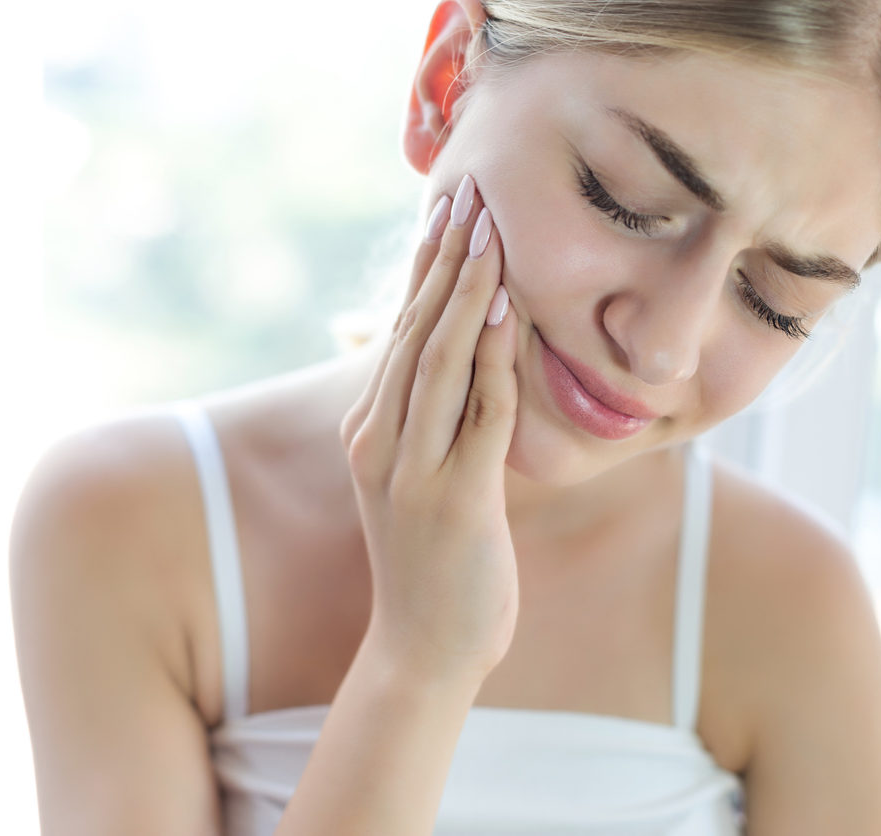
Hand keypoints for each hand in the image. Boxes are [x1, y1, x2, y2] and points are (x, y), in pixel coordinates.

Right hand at [340, 174, 518, 683]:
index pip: (401, 334)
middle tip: (469, 195)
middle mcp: (379, 439)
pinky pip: (477, 415)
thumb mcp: (423, 478)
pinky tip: (509, 313)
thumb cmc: (436, 560)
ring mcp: (409, 469)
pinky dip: (494, 361)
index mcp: (371, 429)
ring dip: (466, 293)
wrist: (425, 646)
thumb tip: (466, 360)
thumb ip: (436, 419)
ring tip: (488, 231)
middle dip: (445, 261)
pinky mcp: (451, 499)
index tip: (449, 213)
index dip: (427, 271)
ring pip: (439, 361)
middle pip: (415, 333)